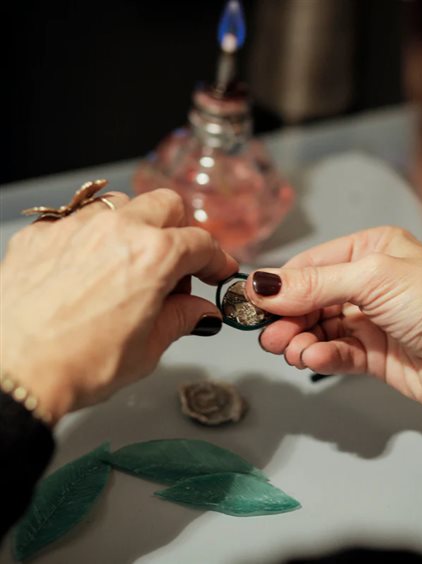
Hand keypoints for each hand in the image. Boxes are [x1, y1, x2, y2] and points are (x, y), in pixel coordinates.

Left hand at [0, 188, 237, 423]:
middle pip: (167, 205)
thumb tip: (200, 310)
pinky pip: (79, 223)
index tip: (216, 271)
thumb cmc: (76, 366)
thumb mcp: (147, 349)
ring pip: (122, 207)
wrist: (7, 375)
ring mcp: (75, 227)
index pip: (201, 243)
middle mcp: (117, 230)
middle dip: (180, 231)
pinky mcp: (41, 235)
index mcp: (153, 256)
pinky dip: (94, 241)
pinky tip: (87, 273)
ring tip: (130, 267)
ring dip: (137, 229)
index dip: (216, 259)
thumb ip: (181, 318)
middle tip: (177, 267)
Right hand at [247, 227, 421, 421]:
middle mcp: (369, 282)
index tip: (252, 302)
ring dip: (301, 340)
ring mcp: (372, 320)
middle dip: (288, 318)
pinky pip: (338, 352)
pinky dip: (322, 356)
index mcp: (371, 250)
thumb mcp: (371, 279)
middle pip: (312, 299)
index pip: (313, 264)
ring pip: (320, 328)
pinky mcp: (375, 354)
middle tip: (268, 336)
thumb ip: (314, 283)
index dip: (281, 284)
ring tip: (289, 350)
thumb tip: (260, 283)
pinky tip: (312, 359)